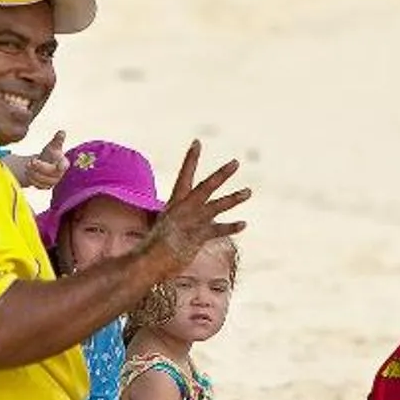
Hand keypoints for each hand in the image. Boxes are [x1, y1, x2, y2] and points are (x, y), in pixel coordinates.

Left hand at [16, 131, 70, 189]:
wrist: (44, 164)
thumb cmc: (50, 154)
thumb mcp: (53, 146)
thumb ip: (57, 140)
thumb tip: (62, 131)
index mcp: (63, 164)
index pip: (63, 166)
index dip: (61, 167)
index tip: (58, 166)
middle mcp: (60, 174)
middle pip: (50, 173)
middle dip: (39, 168)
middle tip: (30, 162)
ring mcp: (53, 182)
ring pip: (42, 180)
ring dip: (33, 173)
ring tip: (27, 166)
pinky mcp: (45, 187)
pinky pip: (37, 185)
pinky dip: (31, 179)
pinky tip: (28, 172)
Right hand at [141, 139, 247, 268]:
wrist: (150, 258)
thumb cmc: (154, 244)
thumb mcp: (162, 225)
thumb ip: (174, 219)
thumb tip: (177, 220)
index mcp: (176, 202)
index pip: (185, 174)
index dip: (191, 158)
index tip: (198, 142)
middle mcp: (186, 207)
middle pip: (207, 186)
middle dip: (222, 174)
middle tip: (236, 162)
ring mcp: (194, 220)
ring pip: (218, 205)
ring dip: (234, 198)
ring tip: (248, 191)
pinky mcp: (200, 235)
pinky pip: (219, 230)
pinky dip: (231, 227)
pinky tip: (244, 223)